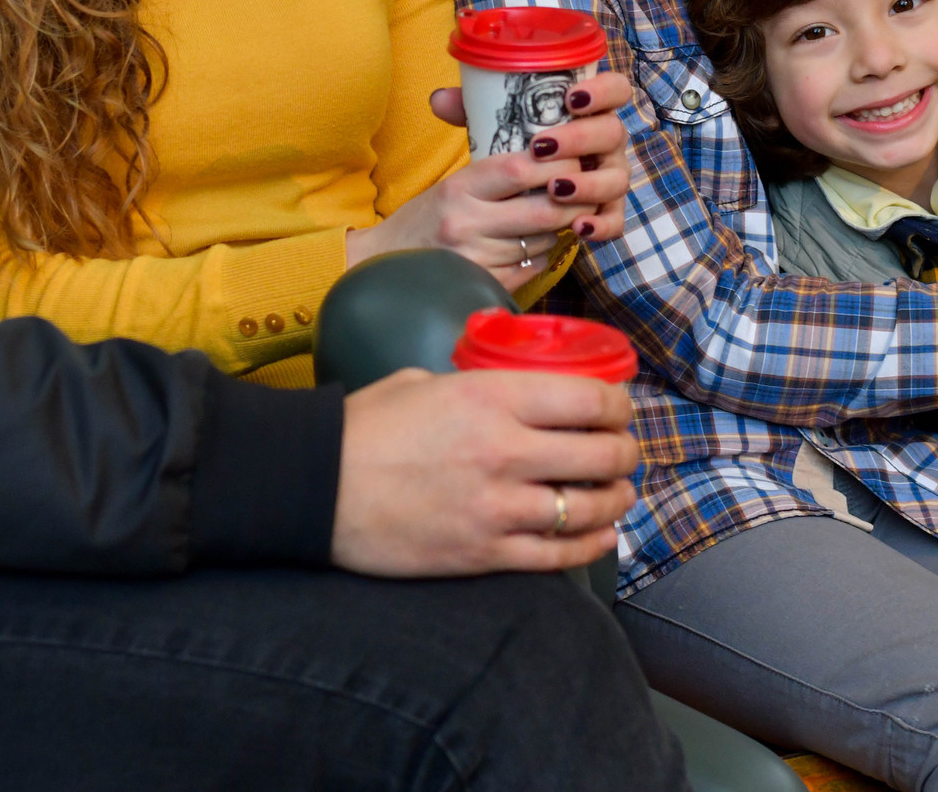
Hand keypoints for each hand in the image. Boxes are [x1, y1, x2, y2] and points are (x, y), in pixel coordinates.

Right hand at [331, 367, 638, 576]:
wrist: (313, 488)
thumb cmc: (362, 429)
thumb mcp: (421, 382)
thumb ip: (475, 387)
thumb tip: (507, 392)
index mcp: (491, 397)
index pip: (589, 398)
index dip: (618, 404)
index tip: (619, 409)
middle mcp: (505, 450)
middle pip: (602, 454)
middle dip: (624, 452)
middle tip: (622, 451)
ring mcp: (497, 507)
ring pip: (590, 507)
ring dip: (615, 500)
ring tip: (617, 493)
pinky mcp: (484, 554)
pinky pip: (558, 555)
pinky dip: (590, 544)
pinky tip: (600, 534)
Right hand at [353, 71, 634, 288]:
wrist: (385, 263)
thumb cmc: (425, 219)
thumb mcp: (451, 184)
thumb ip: (494, 173)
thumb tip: (551, 153)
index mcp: (457, 188)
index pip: (519, 168)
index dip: (556, 162)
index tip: (572, 157)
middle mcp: (465, 224)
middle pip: (543, 210)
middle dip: (572, 200)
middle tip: (584, 190)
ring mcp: (475, 259)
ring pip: (542, 241)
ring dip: (559, 229)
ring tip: (560, 216)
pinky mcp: (483, 284)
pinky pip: (532, 267)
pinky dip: (543, 254)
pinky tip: (536, 244)